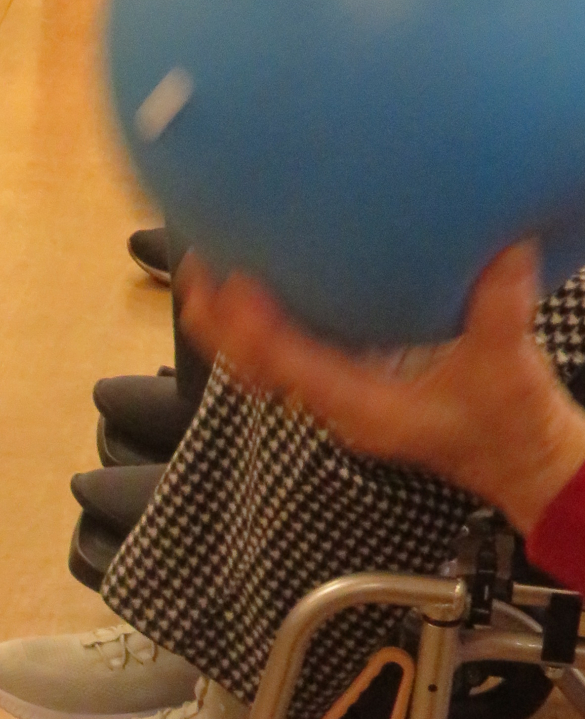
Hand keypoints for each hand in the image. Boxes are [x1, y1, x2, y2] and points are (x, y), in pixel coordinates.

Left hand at [179, 244, 584, 535]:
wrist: (523, 466)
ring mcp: (338, 399)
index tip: (235, 281)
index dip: (253, 328)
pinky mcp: (349, 387)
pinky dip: (266, 322)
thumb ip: (502, 312)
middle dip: (219, 323)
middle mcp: (336, 407)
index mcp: (361, 408)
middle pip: (255, 367)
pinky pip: (289, 355)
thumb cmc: (510, 432)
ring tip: (209, 268)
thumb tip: (506, 251)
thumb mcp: (507, 370)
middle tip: (196, 266)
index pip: (287, 367)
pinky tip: (266, 281)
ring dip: (232, 323)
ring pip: (263, 364)